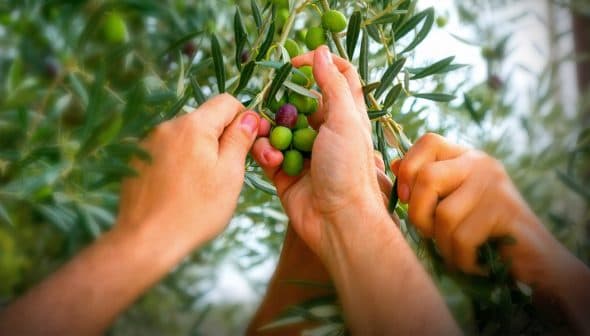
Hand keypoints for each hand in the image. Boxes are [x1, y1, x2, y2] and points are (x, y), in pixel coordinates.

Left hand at [117, 94, 259, 251]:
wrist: (146, 240)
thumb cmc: (196, 211)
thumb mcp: (229, 175)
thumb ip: (240, 140)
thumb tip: (249, 117)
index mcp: (193, 126)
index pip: (226, 102)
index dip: (243, 119)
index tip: (247, 144)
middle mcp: (166, 125)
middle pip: (204, 119)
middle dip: (219, 139)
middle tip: (225, 172)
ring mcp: (147, 142)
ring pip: (185, 136)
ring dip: (198, 151)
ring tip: (199, 186)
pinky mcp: (135, 159)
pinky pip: (166, 150)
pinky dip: (178, 162)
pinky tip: (178, 189)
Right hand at [252, 48, 458, 334]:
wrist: (338, 221)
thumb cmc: (349, 169)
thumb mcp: (345, 120)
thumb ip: (332, 85)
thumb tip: (322, 52)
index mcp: (345, 116)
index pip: (337, 78)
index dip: (319, 65)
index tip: (297, 63)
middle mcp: (324, 132)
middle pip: (298, 103)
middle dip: (282, 102)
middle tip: (271, 102)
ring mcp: (303, 153)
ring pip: (277, 128)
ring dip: (269, 131)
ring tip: (269, 139)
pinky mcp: (284, 173)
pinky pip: (266, 153)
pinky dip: (263, 152)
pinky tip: (269, 158)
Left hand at [391, 132, 588, 284]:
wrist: (534, 261)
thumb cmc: (483, 234)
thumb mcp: (451, 204)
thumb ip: (426, 185)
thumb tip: (392, 165)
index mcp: (466, 157)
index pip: (428, 141)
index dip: (408, 167)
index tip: (403, 197)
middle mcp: (481, 163)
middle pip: (427, 177)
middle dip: (418, 215)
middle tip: (430, 235)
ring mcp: (495, 184)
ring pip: (443, 214)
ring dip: (443, 244)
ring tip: (457, 253)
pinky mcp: (506, 210)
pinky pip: (462, 237)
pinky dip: (461, 258)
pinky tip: (474, 263)